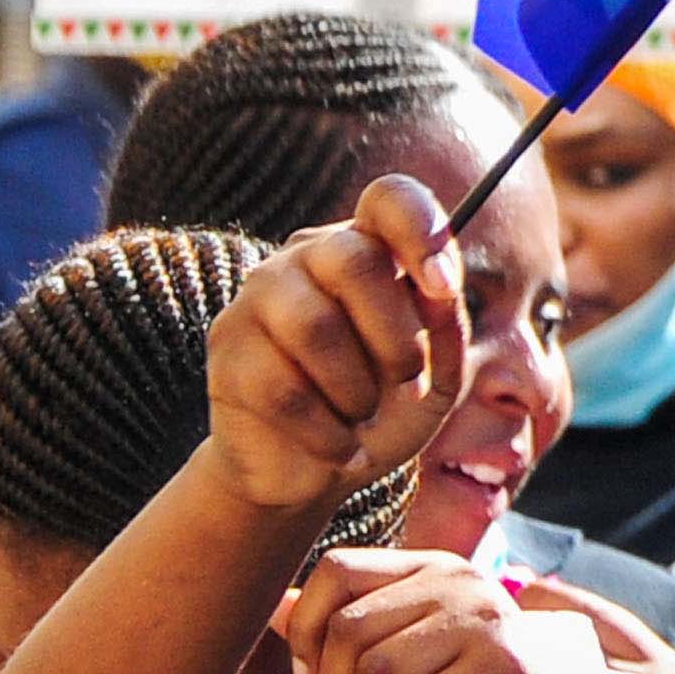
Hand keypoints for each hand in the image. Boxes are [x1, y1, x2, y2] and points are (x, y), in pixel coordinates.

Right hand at [203, 177, 470, 519]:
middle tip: (407, 383)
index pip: (390, 200)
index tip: (443, 287)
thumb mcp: (436, 379)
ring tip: (361, 415)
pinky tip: (339, 448)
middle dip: (397, 338)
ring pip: (314, 326)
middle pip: (355, 261)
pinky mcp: (228, 350)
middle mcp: (307, 258)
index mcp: (366, 250)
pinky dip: (328, 432)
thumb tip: (438, 291)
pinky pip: (283, 388)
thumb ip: (446, 331)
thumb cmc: (379, 412)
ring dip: (357, 389)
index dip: (422, 232)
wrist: (310, 473)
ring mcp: (259, 299)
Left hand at [279, 552, 674, 673]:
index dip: (304, 625)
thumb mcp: (421, 641)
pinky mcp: (502, 672)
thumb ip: (351, 621)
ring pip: (371, 673)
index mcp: (440, 567)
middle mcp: (465, 583)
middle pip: (346, 630)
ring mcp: (487, 625)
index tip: (310, 672)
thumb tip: (269, 607)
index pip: (337, 569)